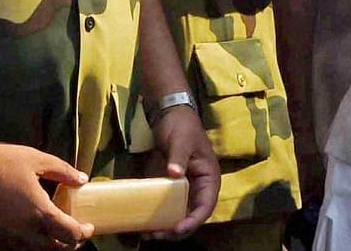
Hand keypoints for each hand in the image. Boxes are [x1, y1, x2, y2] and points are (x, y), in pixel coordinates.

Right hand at [0, 141, 93, 250]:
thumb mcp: (36, 159)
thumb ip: (63, 171)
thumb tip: (82, 179)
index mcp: (40, 212)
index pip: (70, 234)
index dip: (84, 233)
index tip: (89, 227)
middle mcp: (24, 231)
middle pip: (54, 249)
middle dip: (70, 244)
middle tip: (76, 233)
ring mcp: (6, 237)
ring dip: (50, 246)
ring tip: (56, 233)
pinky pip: (16, 248)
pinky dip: (29, 244)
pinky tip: (31, 231)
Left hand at [145, 106, 219, 239]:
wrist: (168, 115)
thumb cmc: (181, 126)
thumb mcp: (181, 140)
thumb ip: (179, 157)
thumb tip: (175, 174)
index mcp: (208, 178)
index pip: (206, 205)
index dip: (194, 220)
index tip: (178, 229)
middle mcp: (197, 188)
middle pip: (191, 216)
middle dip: (176, 230)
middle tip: (157, 236)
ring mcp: (182, 190)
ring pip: (177, 216)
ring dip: (165, 228)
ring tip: (147, 234)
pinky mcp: (167, 188)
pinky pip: (164, 208)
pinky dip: (156, 218)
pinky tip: (142, 225)